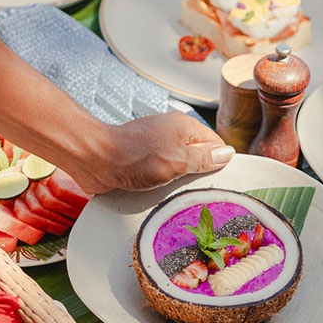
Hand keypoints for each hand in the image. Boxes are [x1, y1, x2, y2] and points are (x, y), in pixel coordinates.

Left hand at [73, 111, 234, 193]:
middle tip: (202, 193)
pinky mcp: (142, 160)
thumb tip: (227, 154)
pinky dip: (164, 185)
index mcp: (184, 126)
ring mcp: (156, 146)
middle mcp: (171, 133)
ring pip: (179, 167)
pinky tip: (162, 195)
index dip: (219, 162)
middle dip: (200, 174)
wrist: (95, 160)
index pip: (214, 143)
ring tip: (180, 196)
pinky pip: (162, 173)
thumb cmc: (134, 156)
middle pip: (197, 156)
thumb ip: (203, 158)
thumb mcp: (177, 160)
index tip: (221, 181)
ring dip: (180, 182)